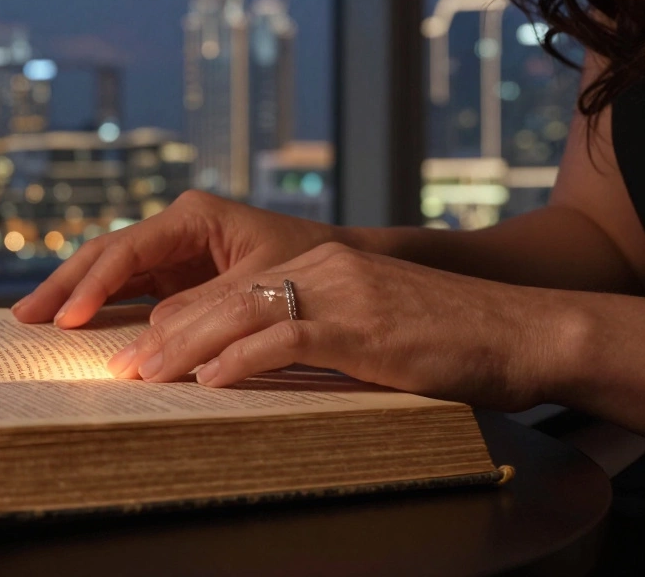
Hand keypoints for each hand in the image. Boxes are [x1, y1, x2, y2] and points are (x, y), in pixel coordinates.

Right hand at [12, 190, 341, 327]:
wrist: (340, 269)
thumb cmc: (308, 268)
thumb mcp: (259, 287)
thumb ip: (207, 307)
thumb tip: (151, 335)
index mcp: (194, 216)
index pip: (129, 249)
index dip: (94, 284)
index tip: (68, 317)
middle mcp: (175, 229)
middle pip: (105, 254)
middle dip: (65, 284)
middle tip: (25, 315)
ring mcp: (171, 253)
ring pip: (109, 271)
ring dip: (72, 295)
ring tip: (31, 318)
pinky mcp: (174, 278)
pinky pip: (127, 291)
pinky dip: (98, 308)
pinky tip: (69, 325)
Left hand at [105, 242, 577, 410]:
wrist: (521, 330)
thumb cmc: (445, 337)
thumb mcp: (369, 326)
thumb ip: (314, 333)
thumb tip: (253, 363)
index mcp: (322, 264)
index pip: (233, 288)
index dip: (182, 317)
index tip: (142, 347)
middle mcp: (324, 268)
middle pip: (224, 296)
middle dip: (167, 331)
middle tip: (124, 363)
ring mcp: (341, 292)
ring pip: (241, 312)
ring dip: (186, 346)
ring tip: (146, 373)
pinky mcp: (361, 326)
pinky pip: (286, 339)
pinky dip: (242, 359)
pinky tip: (210, 380)